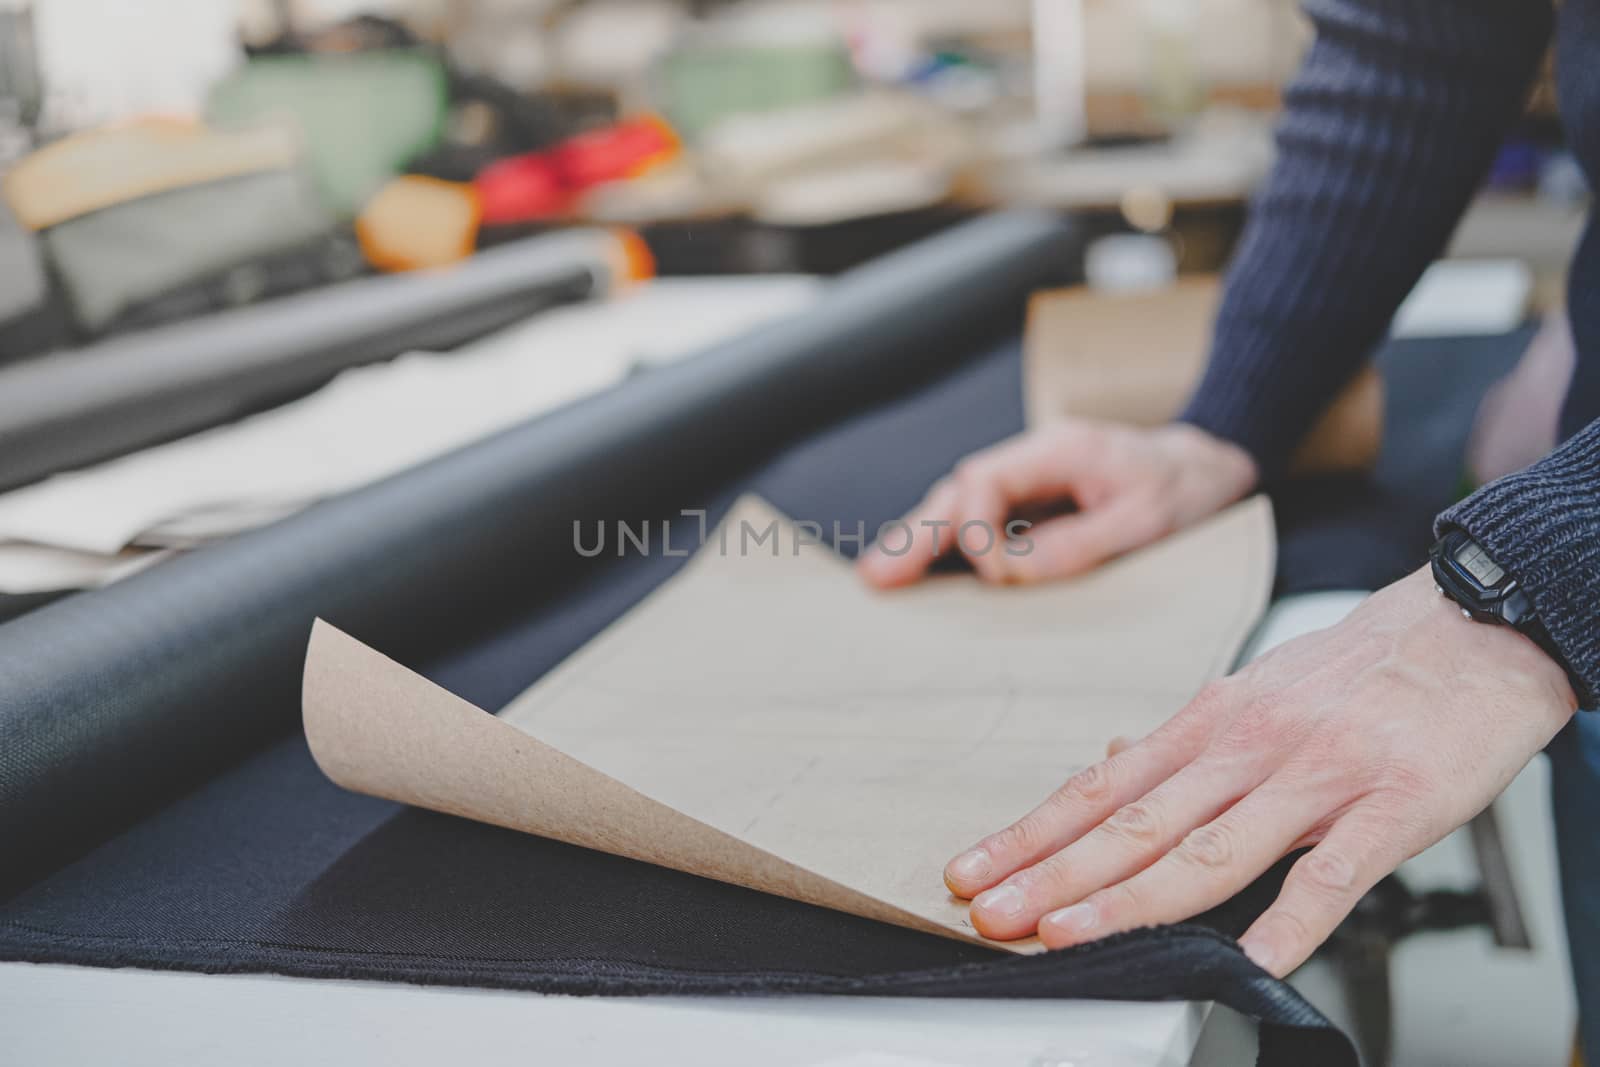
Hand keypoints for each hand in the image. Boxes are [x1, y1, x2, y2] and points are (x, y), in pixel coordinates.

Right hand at [856, 420, 1257, 587]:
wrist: (1212, 466)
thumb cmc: (1186, 490)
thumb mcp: (1146, 521)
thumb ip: (1080, 545)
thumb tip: (1013, 574)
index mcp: (1057, 449)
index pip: (987, 482)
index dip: (977, 531)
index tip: (995, 577)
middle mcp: (1034, 459)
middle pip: (959, 492)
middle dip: (919, 535)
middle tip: (877, 577)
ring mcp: (1032, 480)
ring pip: (962, 506)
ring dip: (923, 542)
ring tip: (880, 578)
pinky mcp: (1036, 505)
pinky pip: (982, 522)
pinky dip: (949, 547)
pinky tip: (919, 573)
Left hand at [942, 567, 1578, 974]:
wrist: (1474, 626)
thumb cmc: (1360, 669)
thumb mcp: (1256, 691)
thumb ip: (1187, 745)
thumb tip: (1111, 770)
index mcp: (1212, 721)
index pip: (1103, 788)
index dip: (1033, 833)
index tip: (974, 868)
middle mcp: (1250, 745)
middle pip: (1136, 822)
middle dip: (1054, 873)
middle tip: (992, 912)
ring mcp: (1319, 775)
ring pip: (1212, 848)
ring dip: (1132, 897)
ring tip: (1071, 933)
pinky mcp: (1393, 804)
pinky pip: (1334, 872)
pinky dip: (1291, 919)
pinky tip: (1252, 960)